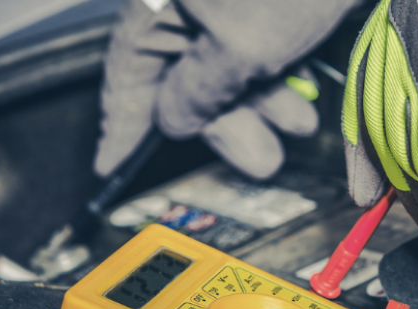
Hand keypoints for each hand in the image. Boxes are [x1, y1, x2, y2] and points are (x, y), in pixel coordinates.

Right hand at [95, 0, 360, 179]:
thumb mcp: (243, 47)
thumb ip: (198, 93)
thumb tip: (173, 121)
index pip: (127, 67)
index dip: (123, 123)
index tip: (114, 162)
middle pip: (183, 68)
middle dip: (224, 120)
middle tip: (257, 157)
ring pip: (226, 56)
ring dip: (260, 101)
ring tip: (296, 126)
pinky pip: (256, 38)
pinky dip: (276, 71)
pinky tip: (304, 95)